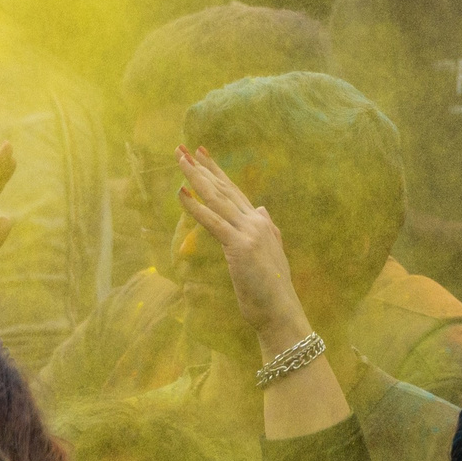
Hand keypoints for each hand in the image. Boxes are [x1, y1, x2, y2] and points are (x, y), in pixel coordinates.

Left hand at [175, 146, 310, 353]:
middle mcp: (256, 221)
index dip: (217, 171)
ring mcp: (249, 232)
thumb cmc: (273, 290)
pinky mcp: (239, 247)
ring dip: (196, 178)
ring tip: (179, 161)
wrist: (281, 311)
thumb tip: (260, 208)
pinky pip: (213, 222)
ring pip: (217, 198)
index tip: (202, 153)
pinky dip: (195, 206)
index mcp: (261, 222)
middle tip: (182, 149)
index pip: (234, 190)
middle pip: (223, 188)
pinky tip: (181, 193)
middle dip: (202, 167)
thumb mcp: (272, 252)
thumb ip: (267, 228)